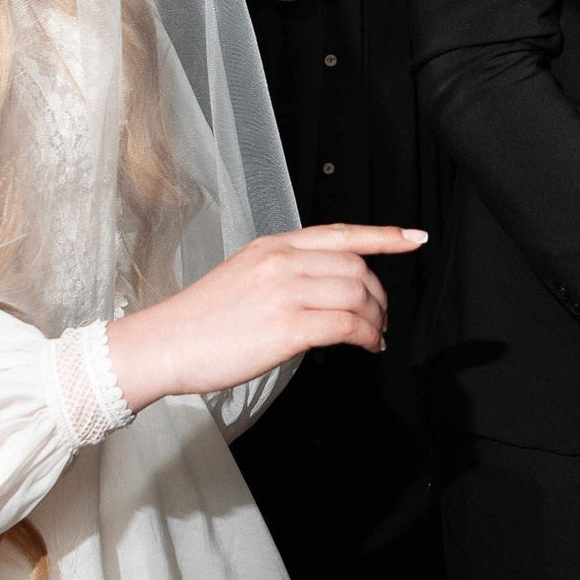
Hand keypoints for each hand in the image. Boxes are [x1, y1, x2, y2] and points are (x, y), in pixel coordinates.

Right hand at [106, 223, 426, 411]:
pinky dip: (367, 336)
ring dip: (376, 319)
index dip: (384, 235)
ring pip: (357, 295)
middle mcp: (282, 261)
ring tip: (375, 336)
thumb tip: (326, 290)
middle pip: (357, 268)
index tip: (415, 238)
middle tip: (381, 318)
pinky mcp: (287, 326)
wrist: (163, 344)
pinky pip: (347, 326)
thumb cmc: (201, 320)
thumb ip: (286, 272)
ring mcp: (285, 291)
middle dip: (379, 294)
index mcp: (273, 245)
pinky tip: (367, 346)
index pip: (340, 233)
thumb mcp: (245, 276)